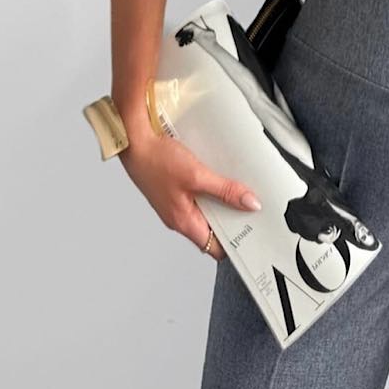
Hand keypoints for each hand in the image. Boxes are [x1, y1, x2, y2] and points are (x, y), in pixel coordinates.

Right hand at [119, 126, 261, 261]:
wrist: (135, 141)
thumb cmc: (157, 160)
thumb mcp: (198, 175)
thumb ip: (225, 191)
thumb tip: (250, 204)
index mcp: (183, 221)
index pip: (214, 247)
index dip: (234, 244)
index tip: (253, 233)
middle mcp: (178, 216)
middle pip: (212, 227)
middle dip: (232, 218)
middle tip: (253, 207)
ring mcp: (175, 202)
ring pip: (206, 209)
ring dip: (222, 200)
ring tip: (241, 188)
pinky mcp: (174, 187)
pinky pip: (198, 194)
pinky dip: (211, 188)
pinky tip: (220, 174)